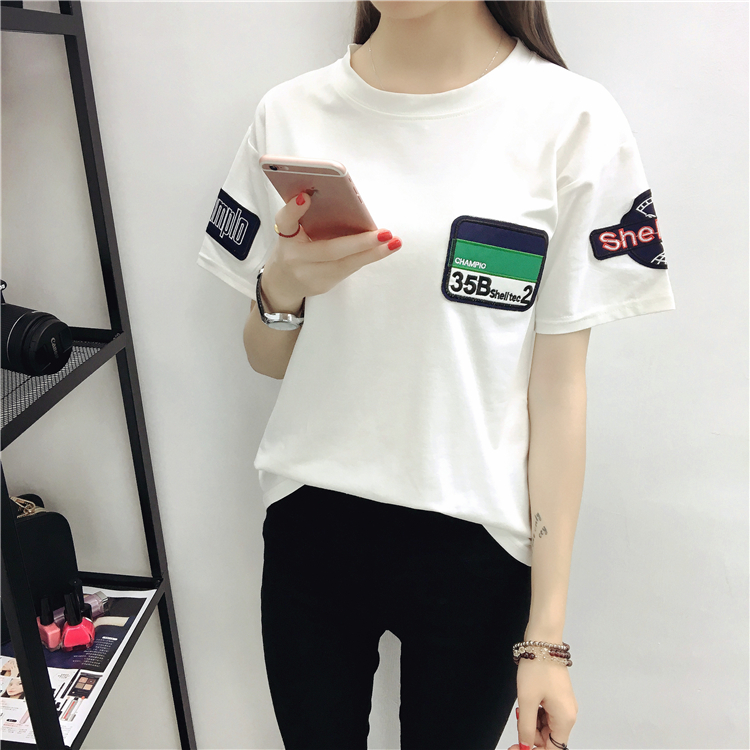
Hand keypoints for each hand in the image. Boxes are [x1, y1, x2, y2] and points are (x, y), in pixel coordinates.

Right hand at [260, 190, 400, 311]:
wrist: (283, 283)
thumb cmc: (292, 248)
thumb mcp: (290, 229)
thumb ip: (301, 214)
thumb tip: (319, 193)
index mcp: (285, 237)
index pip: (286, 222)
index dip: (294, 210)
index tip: (306, 197)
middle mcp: (295, 259)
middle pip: (329, 250)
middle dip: (360, 242)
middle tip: (385, 233)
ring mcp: (310, 276)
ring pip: (346, 265)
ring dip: (373, 254)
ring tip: (394, 242)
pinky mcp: (323, 286)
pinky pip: (348, 270)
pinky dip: (367, 257)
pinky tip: (384, 249)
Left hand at [507, 658, 576, 749]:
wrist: (543, 641)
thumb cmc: (538, 667)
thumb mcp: (527, 700)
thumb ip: (525, 727)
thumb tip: (525, 745)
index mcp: (565, 718)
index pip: (553, 749)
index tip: (518, 747)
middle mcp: (568, 714)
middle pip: (549, 738)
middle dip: (531, 734)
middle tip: (518, 721)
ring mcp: (563, 705)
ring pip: (546, 726)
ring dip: (532, 722)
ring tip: (522, 707)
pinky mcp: (558, 697)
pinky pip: (546, 714)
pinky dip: (535, 712)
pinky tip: (527, 702)